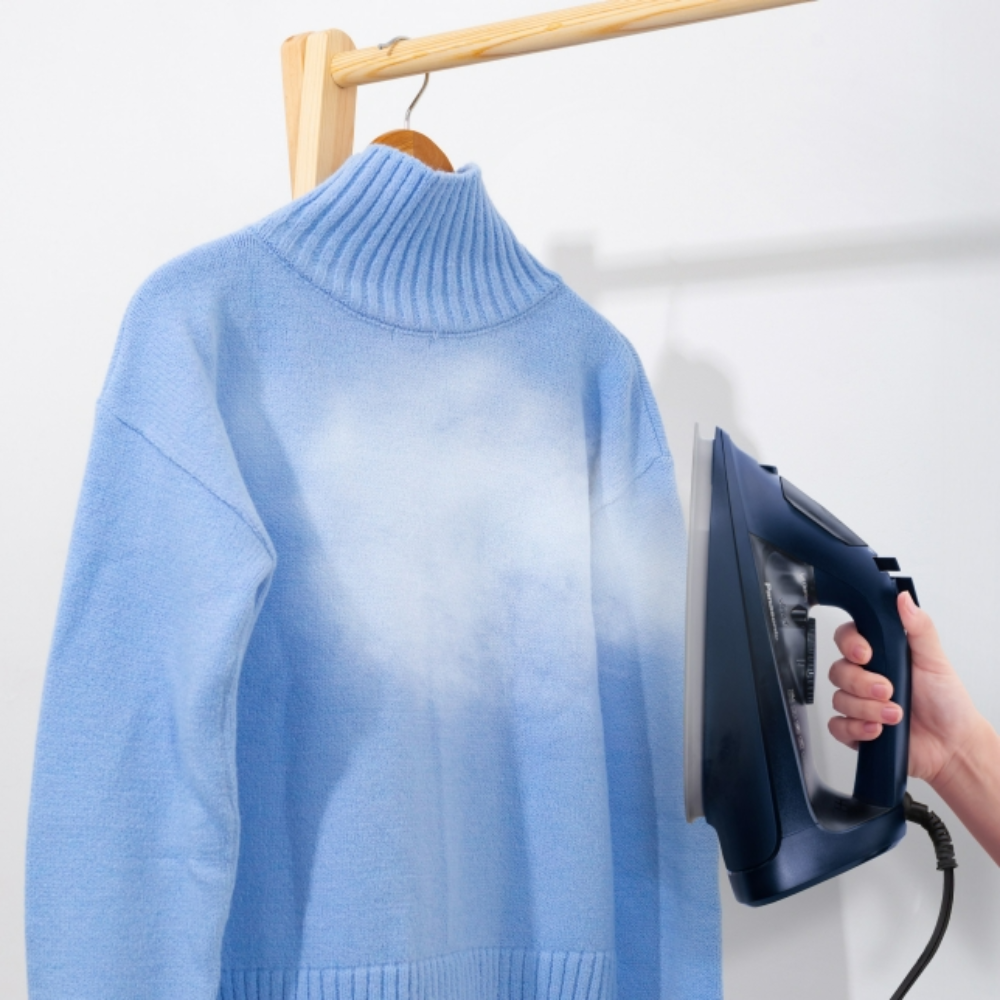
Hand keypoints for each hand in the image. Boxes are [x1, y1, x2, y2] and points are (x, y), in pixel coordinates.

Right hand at [828, 591, 982, 786]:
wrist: (952, 746)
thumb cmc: (947, 703)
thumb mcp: (935, 660)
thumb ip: (918, 628)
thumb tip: (904, 600)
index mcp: (880, 656)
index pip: (847, 639)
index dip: (850, 644)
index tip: (867, 654)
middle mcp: (866, 677)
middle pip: (838, 670)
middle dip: (862, 683)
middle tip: (887, 690)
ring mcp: (859, 703)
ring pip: (839, 698)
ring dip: (867, 709)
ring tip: (894, 715)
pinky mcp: (856, 729)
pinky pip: (837, 726)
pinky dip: (855, 728)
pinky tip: (877, 729)